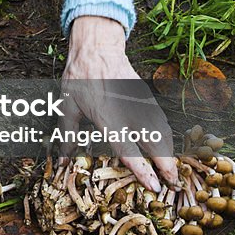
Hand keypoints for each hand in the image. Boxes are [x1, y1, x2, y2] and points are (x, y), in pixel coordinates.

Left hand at [59, 16, 179, 191]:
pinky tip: (166, 147)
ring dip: (170, 153)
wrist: (97, 48)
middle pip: (155, 143)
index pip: (128, 149)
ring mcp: (141, 104)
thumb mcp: (67, 107)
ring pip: (163, 132)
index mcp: (107, 117)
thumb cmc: (79, 78)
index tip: (153, 186)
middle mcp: (129, 112)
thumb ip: (68, 137)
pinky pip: (162, 121)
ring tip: (172, 172)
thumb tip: (62, 163)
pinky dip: (167, 137)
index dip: (142, 170)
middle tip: (172, 185)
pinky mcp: (147, 97)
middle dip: (167, 166)